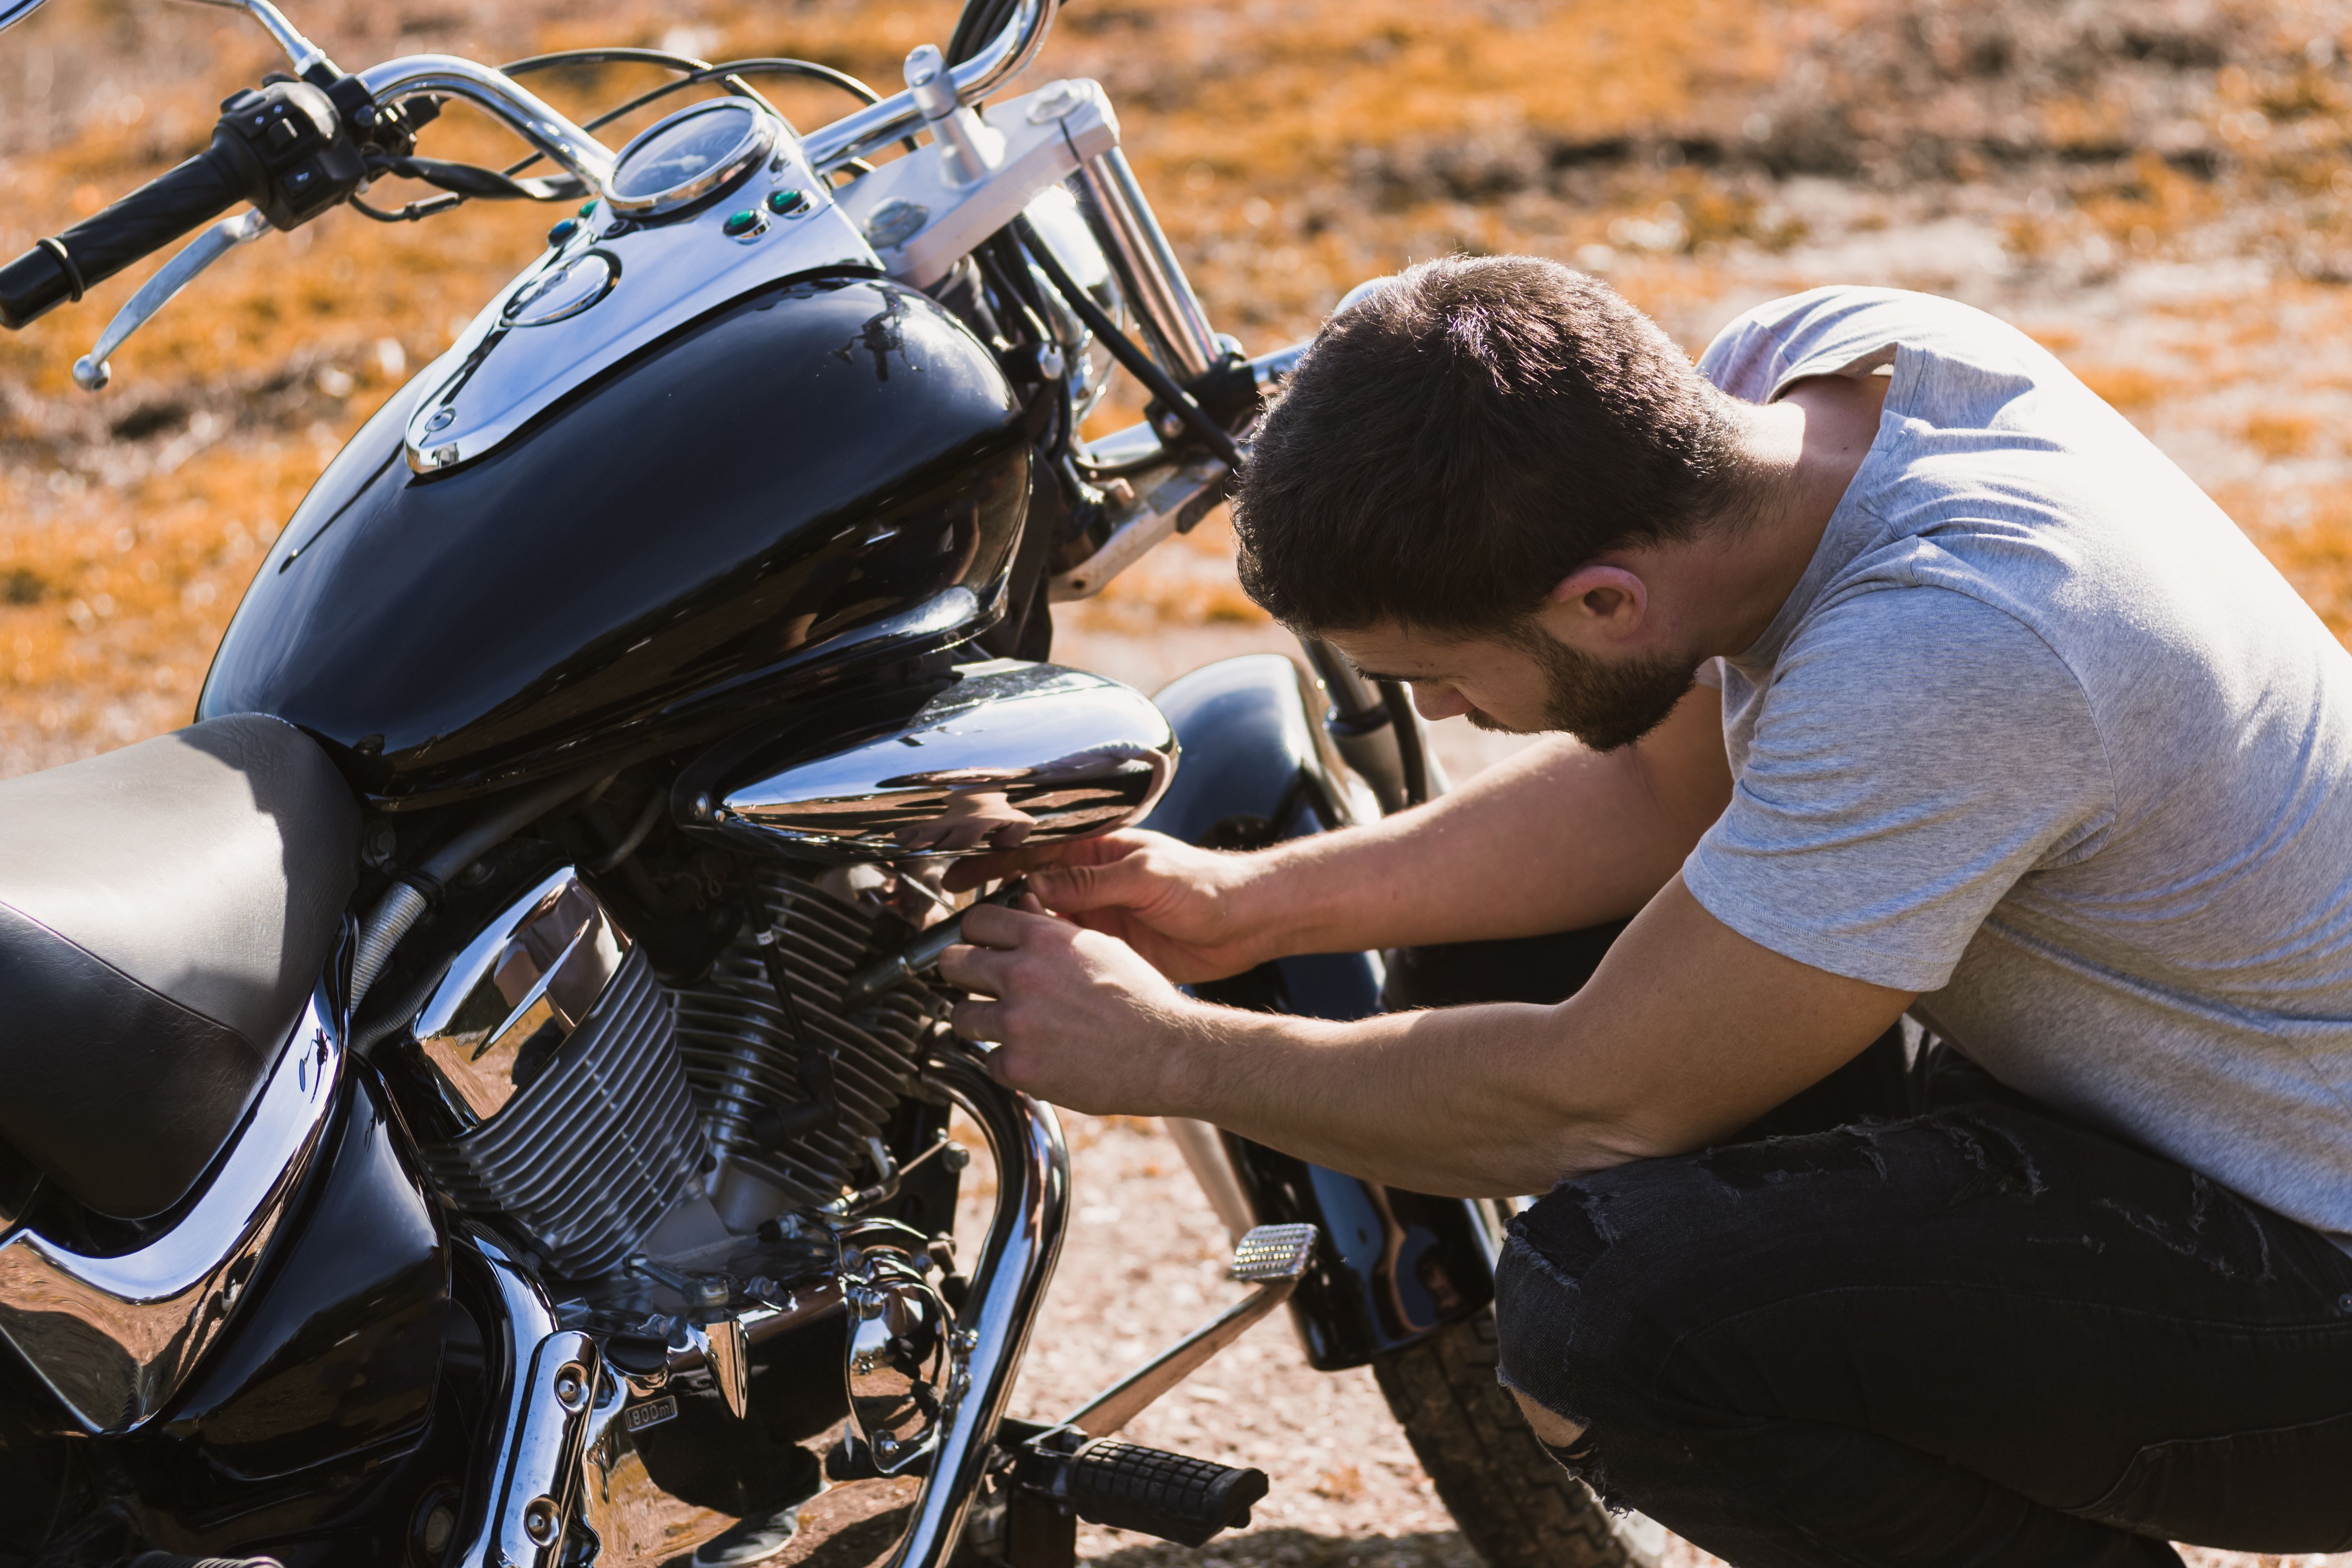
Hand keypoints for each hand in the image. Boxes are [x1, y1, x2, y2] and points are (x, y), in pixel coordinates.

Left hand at [937, 900, 1212, 1113]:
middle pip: (951, 963)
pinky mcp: (1018, 1067)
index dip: (976, 934)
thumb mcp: (1101, 946)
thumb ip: (1052, 928)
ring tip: (1009, 1026)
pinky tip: (1036, 1056)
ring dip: (980, 1020)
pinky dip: (1006, 1061)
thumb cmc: (1141, 999)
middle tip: (979, 986)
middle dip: (962, 973)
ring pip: (960, 1016)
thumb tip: (1023, 904)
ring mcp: (1016, 1023)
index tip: (980, 947)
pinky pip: (987, 1059)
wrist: (1166, 1053)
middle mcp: (1022, 976)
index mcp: (1043, 940)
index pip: (974, 921)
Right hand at [942, 830, 1269, 982]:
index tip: (956, 878)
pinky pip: (1067, 959)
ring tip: (979, 962)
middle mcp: (1093, 885)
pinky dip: (1044, 969)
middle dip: (992, 911)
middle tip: (957, 930)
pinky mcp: (1111, 951)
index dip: (992, 865)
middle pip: (1028, 895)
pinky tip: (1023, 983)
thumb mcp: (1147, 875)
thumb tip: (1039, 885)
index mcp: (1098, 853)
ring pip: (1043, 931)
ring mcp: (1100, 919)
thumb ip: (1094, 880)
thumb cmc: (1207, 885)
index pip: (1033, 854)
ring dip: (1015, 945)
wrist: (1249, 922)